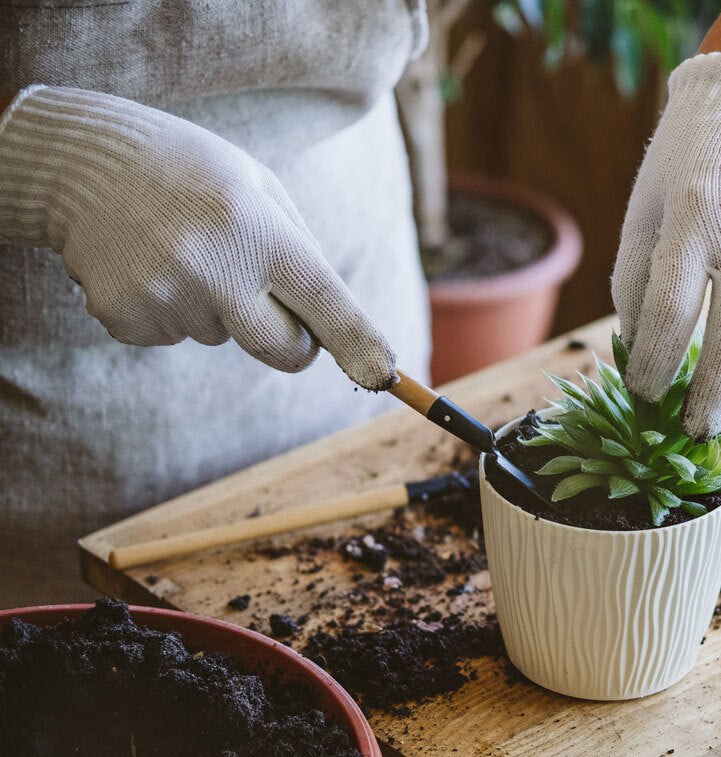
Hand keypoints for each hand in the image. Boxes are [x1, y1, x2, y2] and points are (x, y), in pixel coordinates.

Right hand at [0, 86, 396, 389]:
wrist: (83, 163)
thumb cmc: (193, 174)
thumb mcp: (261, 189)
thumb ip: (302, 253)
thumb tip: (339, 329)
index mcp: (257, 228)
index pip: (325, 301)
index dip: (358, 342)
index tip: (382, 374)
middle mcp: (213, 268)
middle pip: (283, 350)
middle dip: (293, 342)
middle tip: (268, 296)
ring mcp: (164, 296)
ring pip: (223, 337)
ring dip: (217, 306)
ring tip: (182, 250)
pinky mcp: (125, 318)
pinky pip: (175, 336)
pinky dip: (173, 309)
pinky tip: (150, 263)